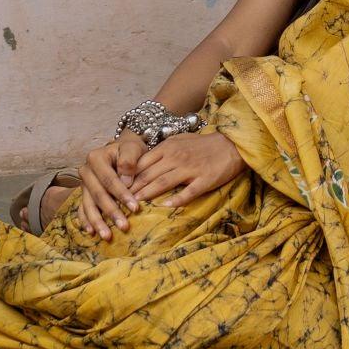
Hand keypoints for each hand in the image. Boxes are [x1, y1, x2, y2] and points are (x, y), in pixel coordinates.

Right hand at [78, 131, 146, 239]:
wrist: (122, 149)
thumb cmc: (130, 149)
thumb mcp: (133, 148)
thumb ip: (129, 160)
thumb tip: (126, 181)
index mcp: (96, 158)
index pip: (109, 179)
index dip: (121, 194)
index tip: (135, 208)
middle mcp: (86, 170)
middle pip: (98, 194)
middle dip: (111, 212)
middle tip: (124, 227)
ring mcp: (83, 184)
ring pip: (88, 204)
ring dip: (97, 222)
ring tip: (107, 236)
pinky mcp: (84, 194)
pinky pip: (82, 208)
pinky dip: (86, 221)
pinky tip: (91, 232)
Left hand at [130, 129, 245, 210]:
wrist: (231, 145)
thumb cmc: (203, 144)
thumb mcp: (179, 141)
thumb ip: (161, 151)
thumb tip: (141, 162)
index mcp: (168, 148)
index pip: (142, 163)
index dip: (128, 176)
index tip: (116, 187)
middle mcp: (176, 158)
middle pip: (149, 175)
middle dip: (133, 188)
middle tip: (119, 200)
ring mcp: (190, 169)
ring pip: (163, 183)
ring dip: (147, 194)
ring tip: (135, 204)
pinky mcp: (204, 180)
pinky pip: (188, 192)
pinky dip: (176, 200)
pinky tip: (166, 206)